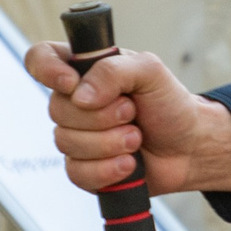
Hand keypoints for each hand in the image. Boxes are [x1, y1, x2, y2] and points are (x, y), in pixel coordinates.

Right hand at [24, 42, 230, 197]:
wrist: (189, 146)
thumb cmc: (170, 104)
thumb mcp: (151, 72)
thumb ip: (115, 70)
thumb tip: (80, 95)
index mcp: (87, 70)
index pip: (41, 58)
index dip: (47, 70)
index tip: (73, 83)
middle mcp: (76, 102)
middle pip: (56, 108)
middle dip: (102, 115)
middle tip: (132, 112)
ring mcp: (77, 136)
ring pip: (66, 142)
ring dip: (110, 142)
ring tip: (136, 137)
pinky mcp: (83, 168)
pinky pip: (76, 172)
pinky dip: (108, 169)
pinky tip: (129, 162)